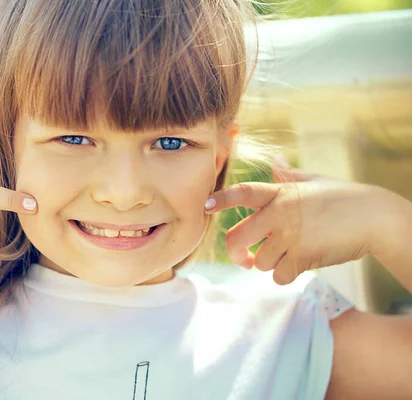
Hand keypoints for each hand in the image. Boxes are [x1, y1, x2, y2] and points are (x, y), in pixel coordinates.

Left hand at [205, 158, 389, 284]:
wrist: (376, 218)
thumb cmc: (345, 196)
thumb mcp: (314, 180)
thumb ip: (289, 176)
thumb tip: (275, 161)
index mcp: (279, 193)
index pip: (242, 193)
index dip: (221, 199)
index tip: (205, 206)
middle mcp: (278, 214)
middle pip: (236, 239)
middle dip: (237, 253)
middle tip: (244, 258)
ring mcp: (289, 237)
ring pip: (259, 262)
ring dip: (269, 263)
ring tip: (287, 255)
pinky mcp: (302, 258)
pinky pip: (278, 276)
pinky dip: (285, 275)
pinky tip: (297, 265)